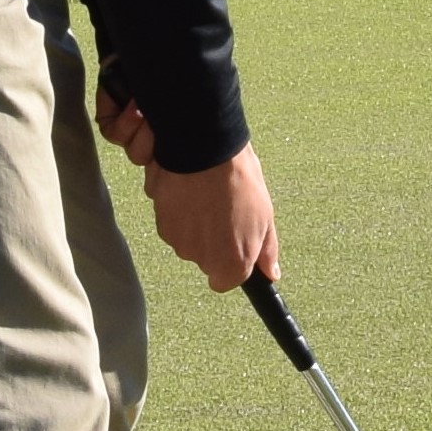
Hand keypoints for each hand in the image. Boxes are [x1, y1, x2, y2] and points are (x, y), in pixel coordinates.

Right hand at [100, 94, 278, 294]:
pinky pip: (172, 223)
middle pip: (206, 258)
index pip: (225, 281)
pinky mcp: (161, 223)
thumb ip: (266, 251)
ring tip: (208, 194)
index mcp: (230, 263)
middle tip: (224, 208)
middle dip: (213, 239)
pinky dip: (179, 210)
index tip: (235, 240)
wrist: (205, 149)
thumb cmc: (240, 181)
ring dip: (196, 222)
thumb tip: (271, 274)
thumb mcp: (265, 216)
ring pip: (188, 239)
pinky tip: (190, 189)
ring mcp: (178, 242)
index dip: (231, 259)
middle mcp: (201, 259)